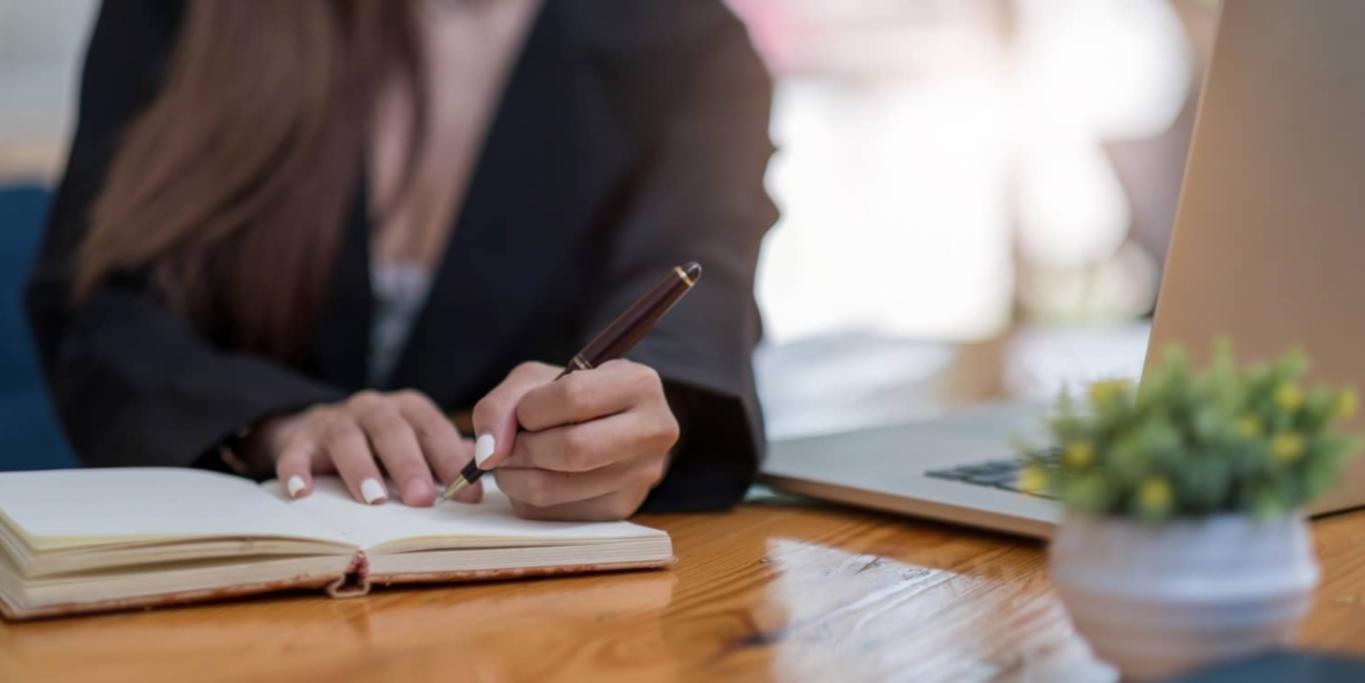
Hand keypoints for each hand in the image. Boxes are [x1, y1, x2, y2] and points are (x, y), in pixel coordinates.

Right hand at [249, 390, 482, 505]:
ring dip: (361, 469)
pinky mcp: (300, 439)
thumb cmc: (381, 445)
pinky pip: (295, 452)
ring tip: (374, 499)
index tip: (467, 493)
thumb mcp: (416, 444)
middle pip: (392, 430)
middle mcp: (372, 408)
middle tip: (421, 499)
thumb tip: (480, 482)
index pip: (432, 427)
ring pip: (347, 439)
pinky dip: (296, 470)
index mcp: (407, 408)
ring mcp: (334, 421)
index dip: (450, 458)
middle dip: (409, 465)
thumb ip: (446, 457)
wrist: (318, 429)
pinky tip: (302, 493)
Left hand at [472, 360, 679, 520]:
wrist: (607, 424)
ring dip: (516, 477)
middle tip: (509, 446)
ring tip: (514, 461)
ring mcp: (642, 476)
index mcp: (640, 384)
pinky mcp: (621, 509)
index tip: (522, 412)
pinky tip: (536, 477)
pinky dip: (528, 498)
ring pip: (557, 488)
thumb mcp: (537, 380)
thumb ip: (502, 404)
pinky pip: (555, 513)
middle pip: (573, 450)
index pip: (574, 398)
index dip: (531, 408)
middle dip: (523, 449)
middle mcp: (654, 432)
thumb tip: (490, 455)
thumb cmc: (572, 395)